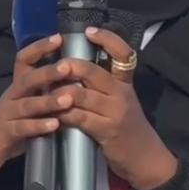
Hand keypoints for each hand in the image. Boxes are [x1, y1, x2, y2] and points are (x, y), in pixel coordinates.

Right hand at [0, 35, 67, 178]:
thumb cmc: (10, 125)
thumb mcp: (26, 106)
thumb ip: (44, 94)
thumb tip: (74, 81)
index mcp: (18, 86)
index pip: (25, 59)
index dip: (40, 48)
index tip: (58, 38)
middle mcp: (12, 96)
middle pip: (28, 79)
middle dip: (49, 72)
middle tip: (68, 66)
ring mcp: (7, 114)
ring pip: (28, 104)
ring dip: (48, 101)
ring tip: (68, 99)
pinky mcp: (5, 133)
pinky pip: (22, 128)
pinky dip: (38, 126)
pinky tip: (54, 125)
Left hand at [50, 28, 177, 189]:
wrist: (145, 157)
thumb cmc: (128, 128)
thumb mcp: (122, 102)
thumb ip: (105, 87)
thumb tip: (76, 70)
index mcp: (126, 83)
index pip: (123, 53)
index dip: (107, 39)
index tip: (89, 31)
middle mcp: (122, 93)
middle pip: (92, 71)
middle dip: (69, 66)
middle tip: (53, 65)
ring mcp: (114, 111)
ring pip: (80, 94)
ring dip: (58, 93)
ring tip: (44, 91)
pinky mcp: (106, 129)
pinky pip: (77, 117)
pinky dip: (61, 114)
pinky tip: (51, 114)